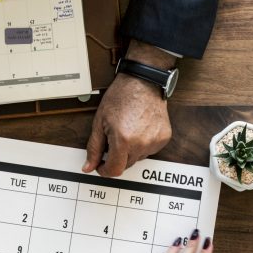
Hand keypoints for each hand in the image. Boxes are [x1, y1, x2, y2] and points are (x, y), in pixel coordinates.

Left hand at [82, 40, 173, 176]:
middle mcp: (141, 143)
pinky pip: (149, 151)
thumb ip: (94, 148)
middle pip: (125, 165)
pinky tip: (138, 130)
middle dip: (116, 158)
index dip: (104, 170)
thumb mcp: (99, 122)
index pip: (114, 170)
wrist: (143, 81)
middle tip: (112, 141)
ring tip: (126, 132)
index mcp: (123, 140)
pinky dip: (142, 145)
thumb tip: (88, 166)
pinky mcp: (164, 138)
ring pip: (137, 158)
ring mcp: (154, 141)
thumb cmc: (121, 97)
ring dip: (129, 151)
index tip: (101, 165)